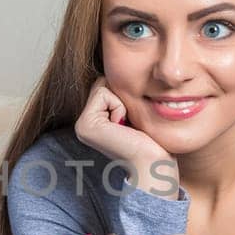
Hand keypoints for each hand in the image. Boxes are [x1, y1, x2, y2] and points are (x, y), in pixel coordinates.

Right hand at [72, 77, 178, 196]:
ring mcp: (82, 125)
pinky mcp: (86, 125)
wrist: (153, 162)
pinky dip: (119, 106)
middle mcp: (83, 124)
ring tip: (126, 126)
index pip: (105, 86)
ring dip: (121, 102)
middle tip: (128, 123)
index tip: (130, 121)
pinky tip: (122, 127)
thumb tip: (119, 73)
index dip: (124, 96)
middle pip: (102, 83)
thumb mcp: (133, 112)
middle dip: (121, 97)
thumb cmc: (150, 139)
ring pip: (102, 86)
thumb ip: (120, 96)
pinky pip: (104, 94)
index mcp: (93, 121)